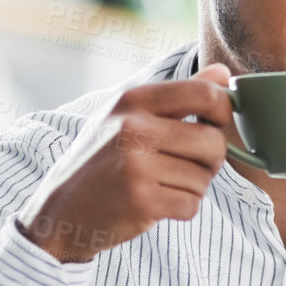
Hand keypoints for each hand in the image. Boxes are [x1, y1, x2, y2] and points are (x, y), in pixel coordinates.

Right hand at [18, 62, 238, 263]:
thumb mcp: (130, 116)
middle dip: (211, 160)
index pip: (204, 94)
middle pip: (214, 142)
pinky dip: (181, 209)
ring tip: (160, 185)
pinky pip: (192, 204)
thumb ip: (180, 95)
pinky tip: (155, 204)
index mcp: (132, 100)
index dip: (223, 111)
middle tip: (186, 166)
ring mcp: (136, 165)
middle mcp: (133, 127)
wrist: (62, 211)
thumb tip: (223, 74)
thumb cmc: (103, 161)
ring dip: (192, 188)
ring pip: (204, 178)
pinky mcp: (141, 200)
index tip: (215, 124)